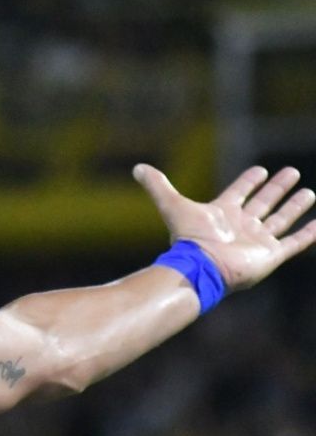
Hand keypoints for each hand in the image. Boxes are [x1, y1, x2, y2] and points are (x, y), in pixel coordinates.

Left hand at [134, 163, 315, 290]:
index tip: (261, 170)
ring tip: (309, 192)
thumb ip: (157, 186)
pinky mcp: (270, 255)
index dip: (249, 182)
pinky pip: (294, 244)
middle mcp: (241, 226)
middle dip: (277, 189)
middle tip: (292, 172)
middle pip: (263, 203)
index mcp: (222, 214)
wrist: (201, 268)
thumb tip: (137, 168)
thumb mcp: (173, 205)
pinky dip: (309, 235)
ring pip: (281, 220)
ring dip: (294, 207)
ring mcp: (257, 241)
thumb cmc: (188, 238)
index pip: (239, 193)